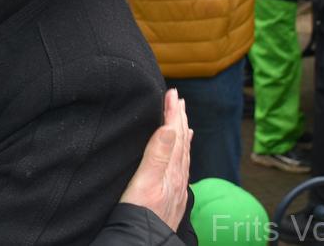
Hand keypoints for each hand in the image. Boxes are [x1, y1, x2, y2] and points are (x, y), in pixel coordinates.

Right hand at [119, 89, 191, 230]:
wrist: (143, 242)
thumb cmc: (140, 213)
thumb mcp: (146, 180)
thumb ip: (158, 153)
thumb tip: (171, 126)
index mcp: (172, 169)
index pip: (175, 134)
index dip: (173, 113)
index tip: (172, 93)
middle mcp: (178, 176)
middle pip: (182, 141)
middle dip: (179, 118)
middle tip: (177, 98)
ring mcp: (176, 186)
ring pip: (182, 154)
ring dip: (181, 133)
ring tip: (182, 120)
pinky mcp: (172, 195)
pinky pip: (181, 167)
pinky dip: (182, 154)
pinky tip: (181, 155)